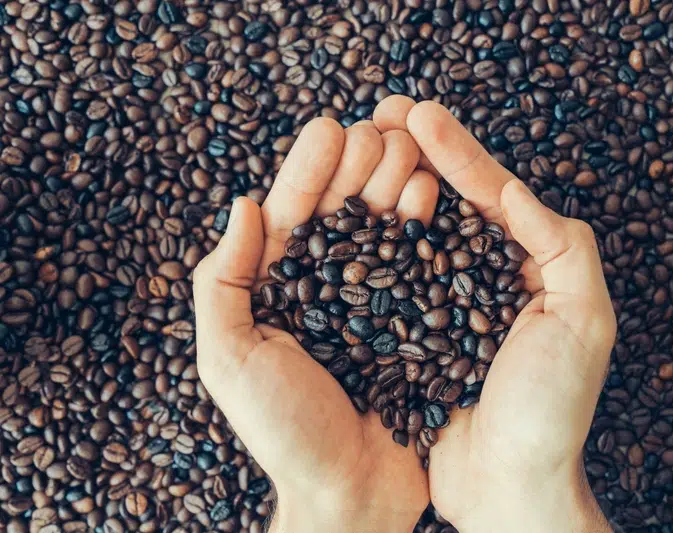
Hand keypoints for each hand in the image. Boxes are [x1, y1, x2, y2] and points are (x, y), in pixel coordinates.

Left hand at [192, 118, 438, 531]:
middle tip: (379, 129)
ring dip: (394, 185)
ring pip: (383, 231)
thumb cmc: (284, 433)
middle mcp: (327, 291)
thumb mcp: (230, 359)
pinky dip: (424, 229)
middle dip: (359, 167)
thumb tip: (240, 205)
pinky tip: (433, 197)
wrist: (352, 493)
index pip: (292, 217)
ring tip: (408, 149)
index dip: (308, 171)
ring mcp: (373, 304)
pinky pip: (418, 268)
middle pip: (342, 214)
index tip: (330, 128)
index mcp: (279, 292)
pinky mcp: (413, 323)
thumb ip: (223, 283)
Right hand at [373, 97, 616, 532]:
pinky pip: (392, 275)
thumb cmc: (550, 411)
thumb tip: (515, 190)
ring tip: (361, 144)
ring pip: (417, 229)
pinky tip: (349, 210)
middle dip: (418, 153)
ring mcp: (448, 301)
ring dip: (390, 183)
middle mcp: (488, 276)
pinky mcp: (414, 330)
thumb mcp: (583, 322)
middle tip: (382, 111)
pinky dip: (372, 239)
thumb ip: (561, 249)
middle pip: (451, 201)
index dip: (459, 152)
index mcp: (532, 266)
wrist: (507, 485)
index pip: (493, 194)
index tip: (419, 115)